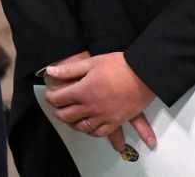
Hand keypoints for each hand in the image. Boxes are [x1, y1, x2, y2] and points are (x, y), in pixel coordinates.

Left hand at [43, 52, 157, 149]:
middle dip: (58, 112)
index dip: (50, 97)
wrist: (144, 74)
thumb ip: (69, 69)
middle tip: (57, 108)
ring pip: (82, 127)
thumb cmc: (119, 65)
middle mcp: (91, 107)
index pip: (58, 98)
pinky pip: (100, 132)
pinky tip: (89, 129)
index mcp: (83, 91)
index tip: (50, 94)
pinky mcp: (116, 121)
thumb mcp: (92, 62)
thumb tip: (50, 71)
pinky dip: (92, 132)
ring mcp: (104, 116)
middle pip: (67, 115)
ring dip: (73, 124)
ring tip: (70, 120)